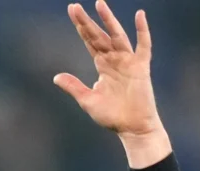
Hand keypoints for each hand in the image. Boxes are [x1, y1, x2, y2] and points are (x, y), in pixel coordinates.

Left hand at [54, 2, 170, 164]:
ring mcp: (128, 61)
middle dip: (87, 22)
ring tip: (99, 4)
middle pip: (99, 36)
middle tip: (74, 7)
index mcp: (102, 66)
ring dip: (108, 21)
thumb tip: (56, 77)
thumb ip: (74, 86)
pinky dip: (142, 31)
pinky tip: (139, 16)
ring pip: (117, 36)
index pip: (90, 42)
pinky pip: (143, 45)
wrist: (131, 128)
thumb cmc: (111, 116)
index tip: (72, 12)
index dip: (81, 28)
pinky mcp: (141, 67)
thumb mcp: (87, 100)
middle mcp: (114, 59)